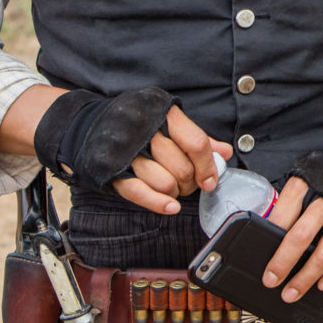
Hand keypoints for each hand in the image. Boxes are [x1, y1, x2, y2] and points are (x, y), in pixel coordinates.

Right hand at [109, 105, 231, 215]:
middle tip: (188, 182)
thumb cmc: (143, 125)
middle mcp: (146, 131)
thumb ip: (198, 139)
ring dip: (173, 192)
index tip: (210, 180)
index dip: (208, 166)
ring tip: (172, 187)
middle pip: (181, 168)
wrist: (97, 124)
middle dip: (190, 182)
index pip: (196, 144)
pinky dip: (158, 204)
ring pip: (164, 183)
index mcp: (166, 115)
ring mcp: (128, 151)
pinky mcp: (113, 170)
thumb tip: (225, 153)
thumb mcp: (173, 124)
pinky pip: (138, 192)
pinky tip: (171, 207)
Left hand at [262, 132, 322, 302]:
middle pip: (302, 235)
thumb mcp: (303, 180)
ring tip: (292, 292)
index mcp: (307, 184)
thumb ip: (288, 204)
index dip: (270, 238)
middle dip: (284, 262)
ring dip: (306, 277)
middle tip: (271, 281)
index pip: (284, 214)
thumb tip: (264, 237)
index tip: (260, 257)